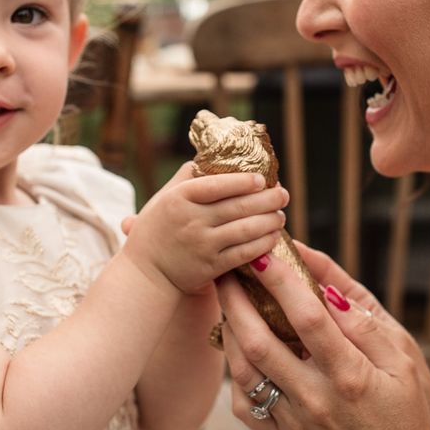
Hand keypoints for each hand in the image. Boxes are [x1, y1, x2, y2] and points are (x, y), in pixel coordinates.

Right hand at [122, 163, 287, 295]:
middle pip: (238, 206)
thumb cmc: (156, 230)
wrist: (146, 273)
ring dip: (270, 221)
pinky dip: (263, 244)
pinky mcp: (211, 267)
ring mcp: (202, 244)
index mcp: (179, 198)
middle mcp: (191, 220)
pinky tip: (273, 237)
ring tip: (280, 215)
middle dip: (268, 199)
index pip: (217, 184)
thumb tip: (212, 156)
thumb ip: (186, 178)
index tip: (261, 179)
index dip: (244, 181)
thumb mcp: (162, 199)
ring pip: (246, 229)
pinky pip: (245, 253)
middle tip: (283, 194)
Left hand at [217, 251, 429, 429]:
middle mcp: (316, 400)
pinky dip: (233, 372)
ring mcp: (293, 423)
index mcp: (350, 377)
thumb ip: (366, 329)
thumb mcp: (404, 369)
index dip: (280, 282)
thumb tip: (327, 292)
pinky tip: (234, 348)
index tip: (261, 254)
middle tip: (224, 271)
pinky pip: (243, 404)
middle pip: (260, 342)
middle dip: (236, 301)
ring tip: (225, 302)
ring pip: (243, 371)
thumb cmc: (406, 420)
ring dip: (229, 332)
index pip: (306, 318)